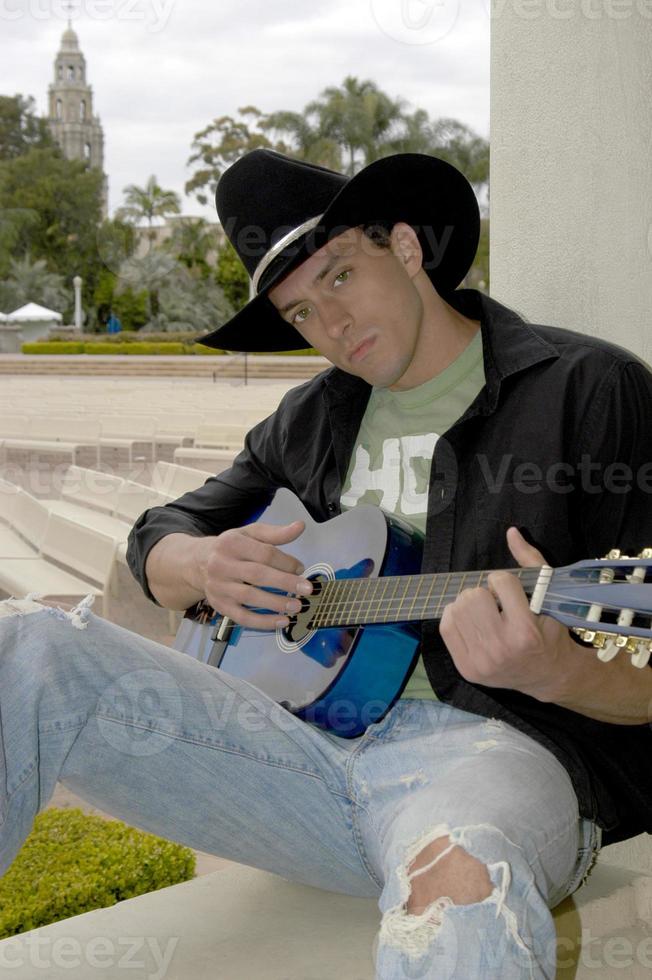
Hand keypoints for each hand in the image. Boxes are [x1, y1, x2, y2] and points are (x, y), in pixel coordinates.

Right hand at [190, 521, 312, 629]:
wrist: (197, 563)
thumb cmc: (230, 548)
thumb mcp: (249, 534)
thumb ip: (275, 533)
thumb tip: (300, 527)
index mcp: (232, 543)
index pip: (263, 553)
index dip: (285, 562)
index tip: (300, 568)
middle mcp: (222, 565)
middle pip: (257, 575)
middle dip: (284, 582)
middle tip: (306, 589)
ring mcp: (220, 587)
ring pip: (249, 597)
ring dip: (275, 603)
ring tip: (296, 606)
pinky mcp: (220, 605)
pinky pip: (242, 617)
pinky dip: (263, 622)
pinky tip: (281, 621)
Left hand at [439, 527, 572, 697]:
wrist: (547, 676)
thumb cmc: (549, 632)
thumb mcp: (548, 598)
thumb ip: (531, 562)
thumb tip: (511, 532)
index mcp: (525, 631)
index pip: (500, 582)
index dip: (503, 581)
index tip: (510, 592)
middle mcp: (501, 648)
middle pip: (472, 595)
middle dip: (483, 592)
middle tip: (494, 603)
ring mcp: (481, 661)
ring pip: (457, 608)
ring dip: (469, 604)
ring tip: (484, 614)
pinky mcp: (466, 668)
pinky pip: (446, 627)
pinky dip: (456, 617)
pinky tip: (472, 623)